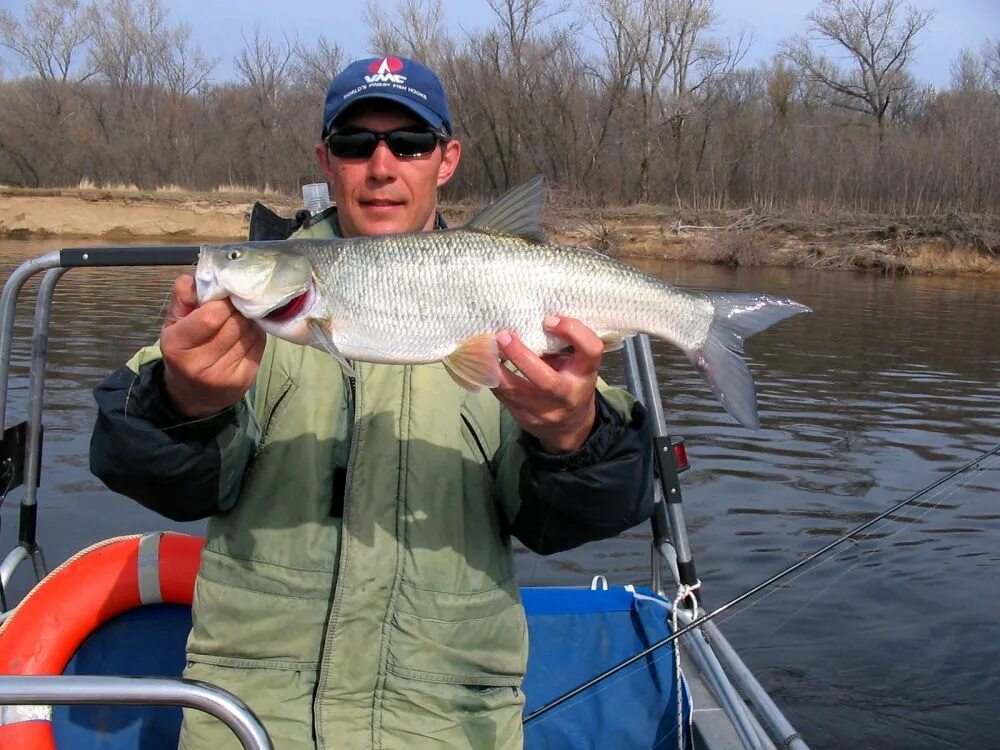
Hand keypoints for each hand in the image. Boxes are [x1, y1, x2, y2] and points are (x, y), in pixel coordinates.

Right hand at [160, 275, 265, 418]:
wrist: (194, 394)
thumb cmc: (184, 348)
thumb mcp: (174, 322)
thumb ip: (185, 295)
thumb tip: (207, 274)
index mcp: (176, 345)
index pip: (211, 315)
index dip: (222, 301)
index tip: (224, 296)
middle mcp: (199, 364)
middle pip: (235, 323)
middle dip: (237, 309)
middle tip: (235, 305)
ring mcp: (224, 376)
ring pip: (250, 332)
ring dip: (248, 320)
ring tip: (239, 319)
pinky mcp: (244, 380)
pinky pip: (259, 344)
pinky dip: (256, 334)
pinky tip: (246, 334)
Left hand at [492, 316, 601, 453]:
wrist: (570, 427)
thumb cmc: (571, 383)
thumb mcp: (576, 364)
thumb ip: (559, 346)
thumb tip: (526, 320)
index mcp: (584, 373)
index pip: (590, 350)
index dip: (572, 331)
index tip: (549, 320)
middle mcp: (567, 394)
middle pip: (545, 380)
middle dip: (520, 356)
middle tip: (503, 335)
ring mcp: (545, 411)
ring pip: (515, 390)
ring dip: (496, 367)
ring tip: (486, 346)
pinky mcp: (525, 418)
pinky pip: (503, 396)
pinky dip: (491, 377)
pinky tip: (484, 363)